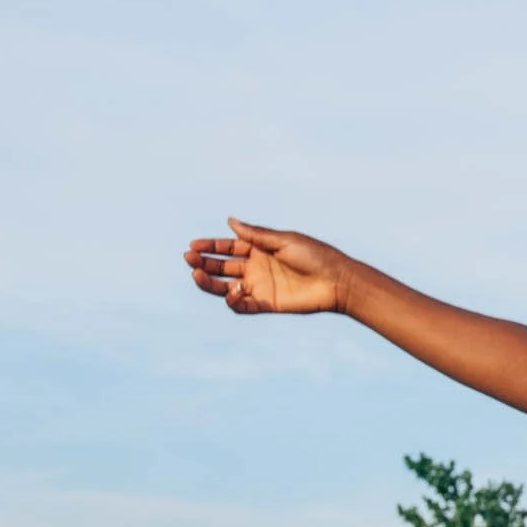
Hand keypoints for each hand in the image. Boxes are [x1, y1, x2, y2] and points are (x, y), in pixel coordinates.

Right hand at [185, 219, 345, 314]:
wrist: (336, 280)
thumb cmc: (315, 255)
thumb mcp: (283, 240)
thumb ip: (256, 235)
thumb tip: (229, 221)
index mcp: (259, 249)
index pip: (228, 247)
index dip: (210, 246)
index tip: (193, 245)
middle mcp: (256, 267)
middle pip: (222, 267)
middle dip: (203, 262)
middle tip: (189, 259)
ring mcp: (259, 286)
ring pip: (224, 286)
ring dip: (208, 282)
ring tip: (197, 275)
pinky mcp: (265, 304)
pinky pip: (240, 305)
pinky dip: (232, 300)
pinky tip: (234, 290)